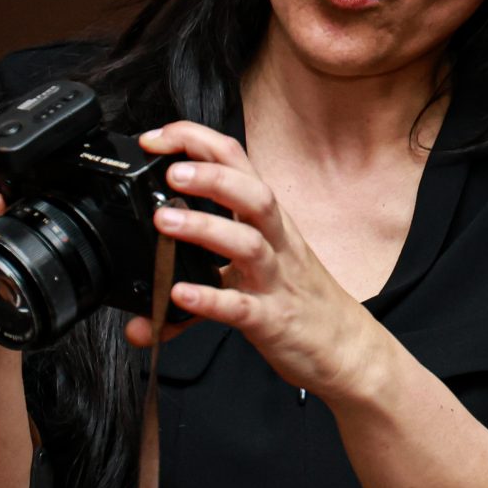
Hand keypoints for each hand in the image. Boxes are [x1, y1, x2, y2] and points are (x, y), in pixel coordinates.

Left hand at [124, 122, 393, 398]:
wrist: (347, 347)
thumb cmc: (298, 300)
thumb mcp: (252, 274)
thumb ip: (197, 283)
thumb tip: (140, 312)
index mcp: (267, 220)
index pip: (236, 162)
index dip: (195, 142)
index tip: (154, 140)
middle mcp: (275, 242)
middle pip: (252, 193)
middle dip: (210, 175)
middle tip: (170, 172)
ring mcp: (276, 280)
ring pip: (248, 243)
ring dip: (205, 228)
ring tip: (165, 223)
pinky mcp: (273, 319)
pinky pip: (241, 306)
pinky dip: (209, 299)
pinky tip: (180, 295)